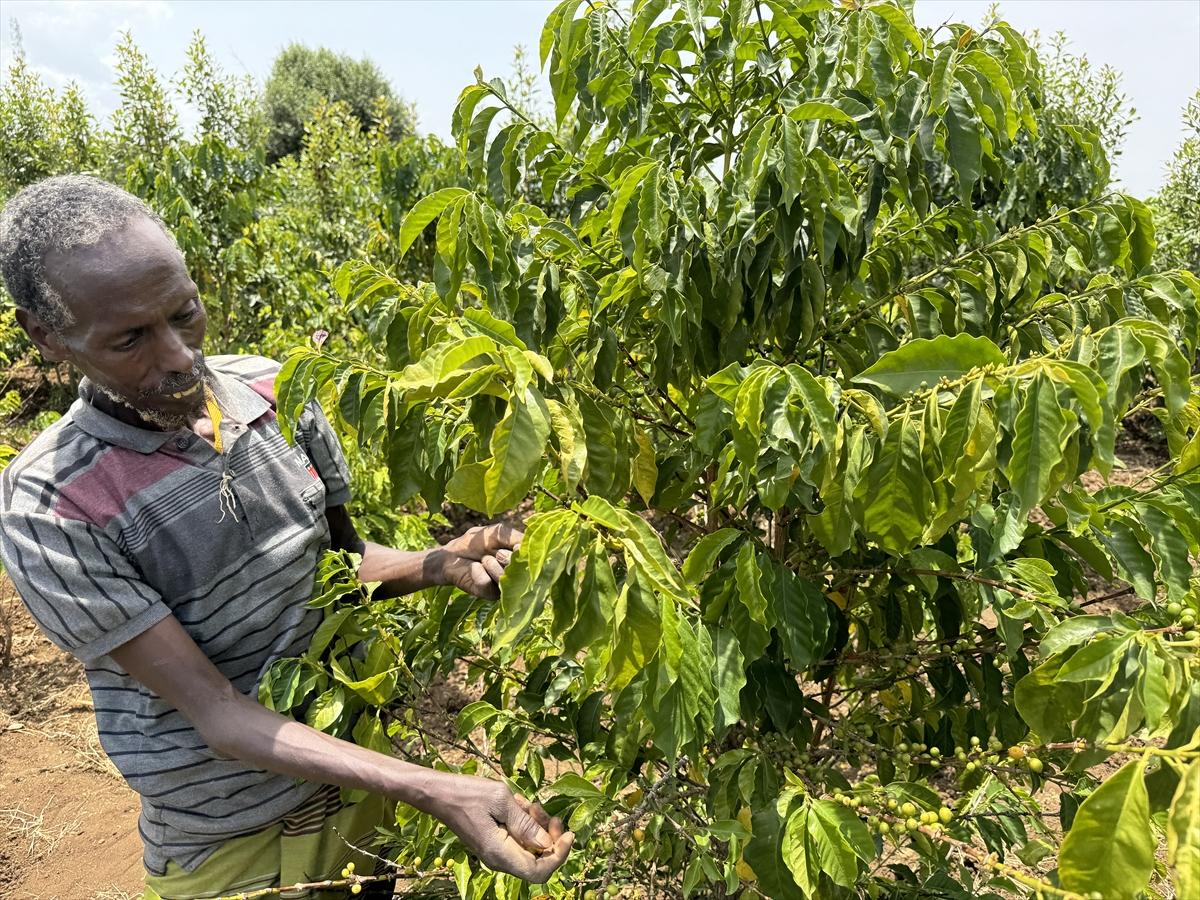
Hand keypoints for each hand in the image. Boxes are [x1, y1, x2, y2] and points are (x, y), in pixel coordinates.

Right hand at [429, 773, 573, 880]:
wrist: (439, 793)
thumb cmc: (468, 793)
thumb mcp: (501, 800)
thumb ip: (525, 823)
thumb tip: (546, 844)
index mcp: (500, 853)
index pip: (539, 871)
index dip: (559, 856)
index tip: (568, 833)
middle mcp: (499, 859)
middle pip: (538, 861)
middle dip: (551, 837)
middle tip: (551, 815)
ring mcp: (496, 851)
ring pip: (530, 848)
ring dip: (538, 827)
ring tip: (531, 804)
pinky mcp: (495, 842)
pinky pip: (519, 839)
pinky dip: (526, 824)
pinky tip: (521, 806)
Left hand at [435, 524, 523, 599]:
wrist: (452, 556)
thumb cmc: (476, 543)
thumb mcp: (497, 533)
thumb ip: (514, 537)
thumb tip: (525, 547)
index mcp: (521, 559)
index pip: (533, 559)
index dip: (525, 553)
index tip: (516, 546)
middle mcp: (517, 575)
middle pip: (520, 568)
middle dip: (504, 555)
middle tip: (493, 553)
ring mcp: (505, 587)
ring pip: (504, 577)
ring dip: (490, 563)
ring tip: (483, 560)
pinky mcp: (490, 594)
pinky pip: (487, 583)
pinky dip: (478, 572)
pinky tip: (475, 569)